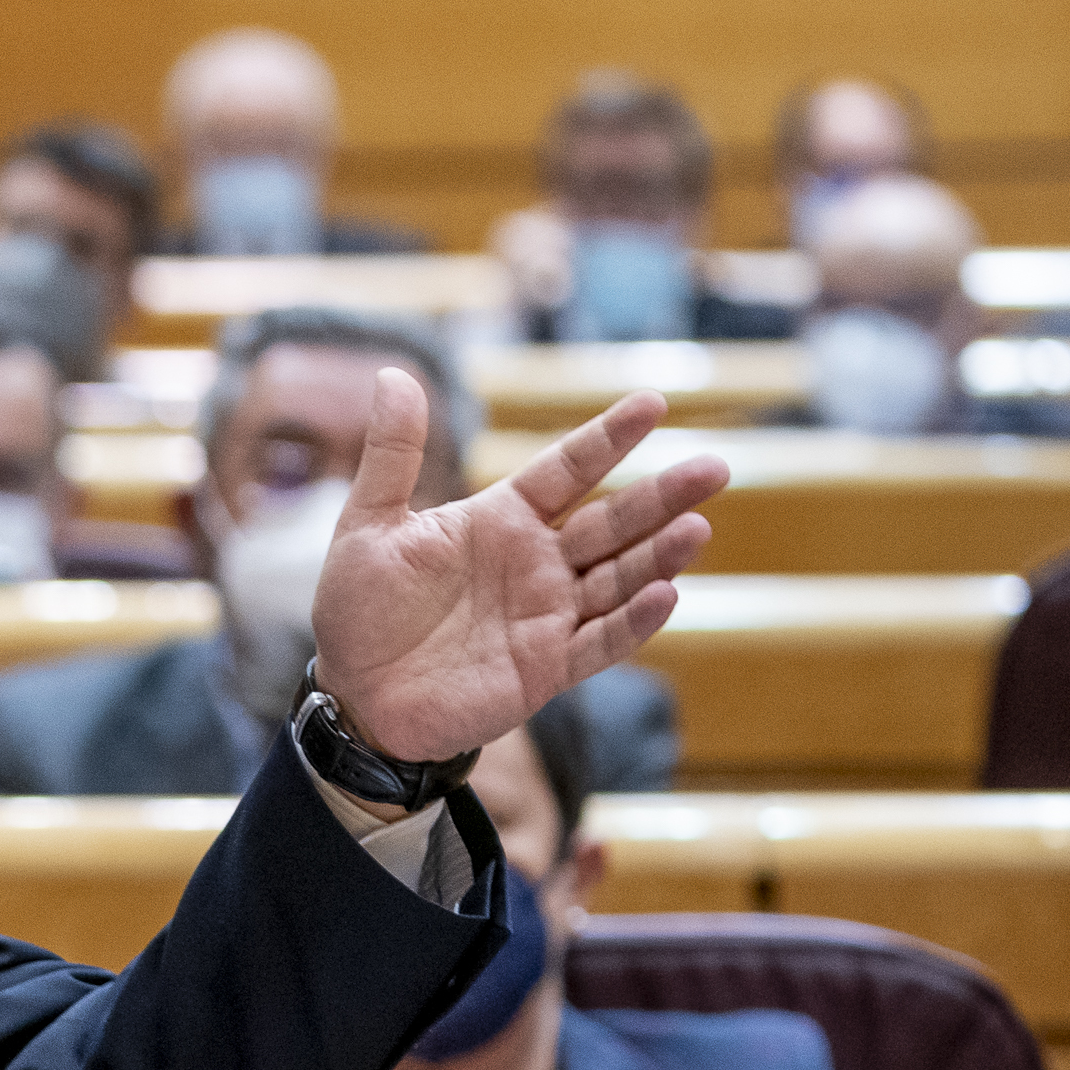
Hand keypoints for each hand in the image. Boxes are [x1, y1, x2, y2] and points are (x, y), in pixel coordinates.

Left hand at [311, 373, 728, 762]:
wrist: (354, 696)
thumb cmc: (359, 609)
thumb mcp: (369, 525)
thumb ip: (392, 455)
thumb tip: (391, 373)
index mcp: (500, 520)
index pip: (566, 469)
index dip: (608, 438)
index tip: (653, 402)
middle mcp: (535, 563)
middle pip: (611, 522)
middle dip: (661, 496)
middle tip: (716, 467)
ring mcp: (547, 616)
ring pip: (618, 578)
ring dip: (659, 556)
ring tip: (698, 527)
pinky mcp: (547, 668)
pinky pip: (600, 642)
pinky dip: (632, 621)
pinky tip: (664, 595)